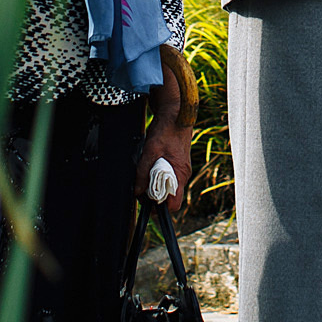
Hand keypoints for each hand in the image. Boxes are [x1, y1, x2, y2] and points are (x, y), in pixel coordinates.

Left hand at [136, 81, 191, 212]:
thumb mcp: (150, 150)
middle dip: (155, 197)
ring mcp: (181, 169)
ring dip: (155, 186)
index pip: (174, 204)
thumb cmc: (166, 130)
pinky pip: (168, 177)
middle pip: (170, 197)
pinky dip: (158, 177)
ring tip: (144, 176)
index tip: (147, 203)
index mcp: (180, 174)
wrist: (176, 114)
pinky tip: (149, 168)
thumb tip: (137, 191)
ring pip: (168, 187)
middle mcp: (183, 174)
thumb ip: (143, 172)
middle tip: (140, 189)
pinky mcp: (178, 164)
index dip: (160, 208)